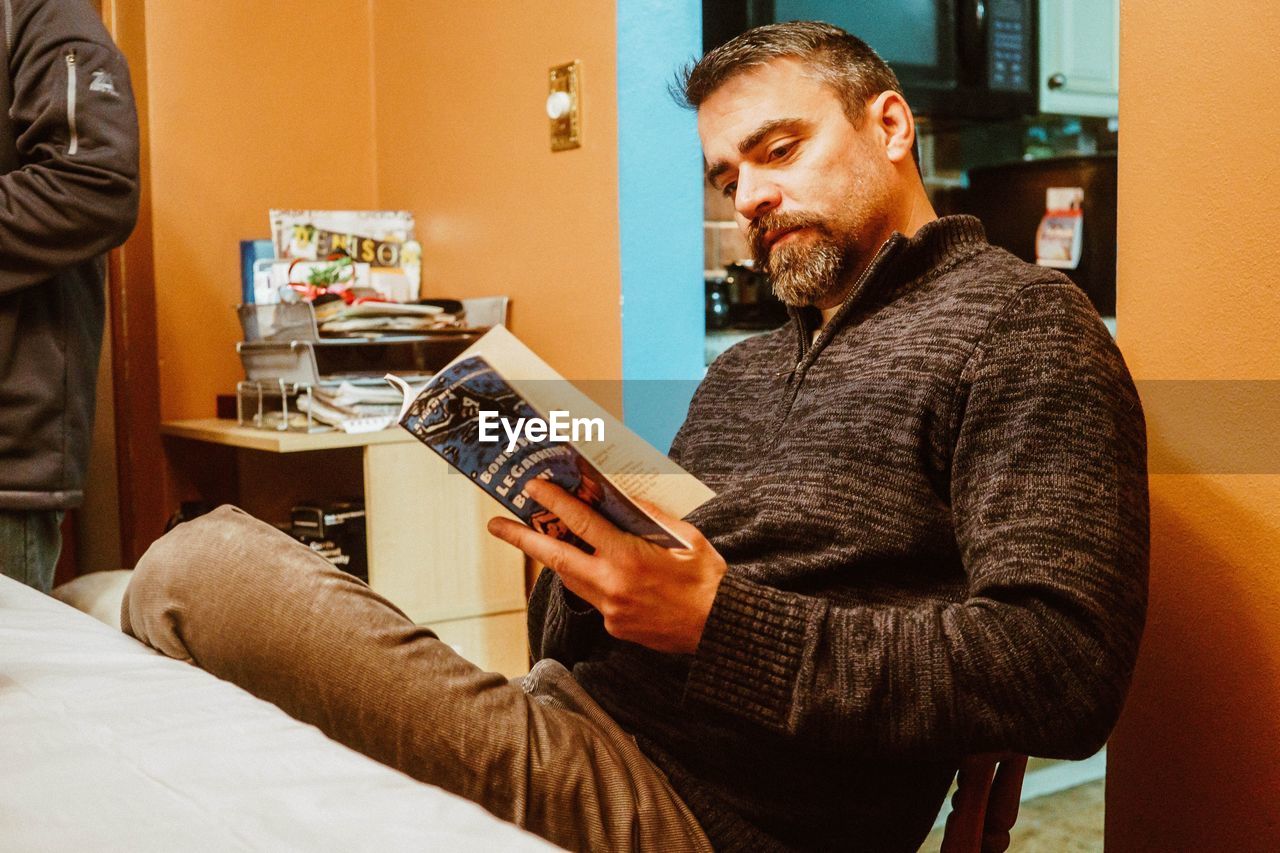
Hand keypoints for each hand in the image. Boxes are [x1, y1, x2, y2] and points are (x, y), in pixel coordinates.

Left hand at [486, 479, 726, 654]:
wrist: (720, 629)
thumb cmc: (708, 579)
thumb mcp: (684, 537)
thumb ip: (649, 517)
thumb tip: (621, 499)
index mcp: (629, 558)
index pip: (581, 524)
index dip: (554, 503)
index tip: (533, 488)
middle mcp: (612, 585)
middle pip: (556, 558)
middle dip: (522, 539)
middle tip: (495, 524)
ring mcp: (611, 610)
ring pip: (570, 579)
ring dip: (553, 558)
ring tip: (535, 539)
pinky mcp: (615, 627)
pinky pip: (594, 598)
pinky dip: (591, 580)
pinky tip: (599, 569)